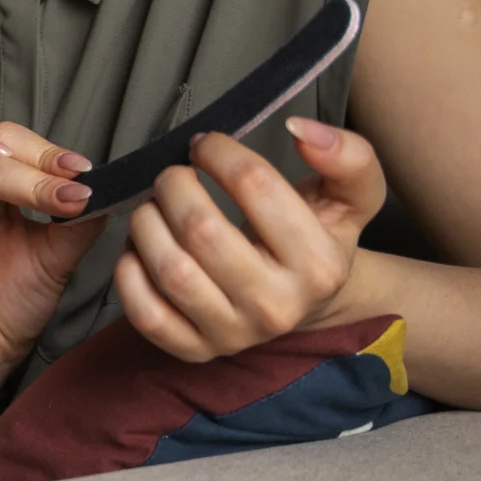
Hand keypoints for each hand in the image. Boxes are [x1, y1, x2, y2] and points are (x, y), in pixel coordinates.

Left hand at [112, 119, 386, 361]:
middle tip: (172, 175)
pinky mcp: (195, 351)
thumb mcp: (350, 197)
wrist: (307, 301)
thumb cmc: (318, 235)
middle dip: (173, 185)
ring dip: (146, 224)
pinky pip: (145, 313)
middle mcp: (278, 307)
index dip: (218, 152)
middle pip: (201, 230)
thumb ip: (347, 157)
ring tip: (153, 206)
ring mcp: (234, 335)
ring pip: (169, 270)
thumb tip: (300, 129)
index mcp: (320, 264)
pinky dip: (129, 272)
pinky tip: (141, 248)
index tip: (204, 145)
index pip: (255, 184)